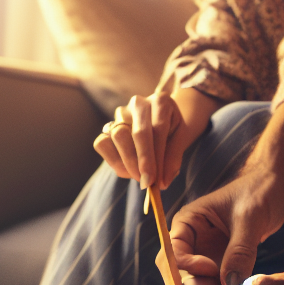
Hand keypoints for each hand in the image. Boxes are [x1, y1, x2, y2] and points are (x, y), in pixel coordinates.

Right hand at [93, 87, 216, 189]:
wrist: (161, 118)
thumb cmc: (172, 129)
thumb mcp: (181, 138)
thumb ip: (173, 157)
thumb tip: (163, 183)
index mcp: (161, 101)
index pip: (157, 129)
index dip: (156, 157)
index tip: (156, 181)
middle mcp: (139, 103)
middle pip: (137, 133)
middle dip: (142, 161)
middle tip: (147, 182)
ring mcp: (121, 113)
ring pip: (118, 136)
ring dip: (128, 162)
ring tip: (139, 177)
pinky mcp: (107, 125)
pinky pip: (102, 142)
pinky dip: (113, 160)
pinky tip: (126, 169)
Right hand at [165, 101, 283, 284]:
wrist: (276, 191)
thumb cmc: (259, 192)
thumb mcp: (250, 219)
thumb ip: (239, 251)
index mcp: (188, 222)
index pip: (171, 252)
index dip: (186, 266)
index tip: (212, 269)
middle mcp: (191, 241)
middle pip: (177, 274)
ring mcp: (205, 254)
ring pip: (194, 284)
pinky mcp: (220, 264)